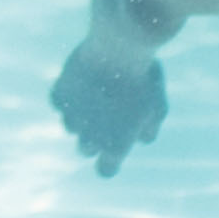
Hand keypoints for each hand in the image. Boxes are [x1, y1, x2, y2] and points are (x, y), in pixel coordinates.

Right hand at [50, 45, 167, 177]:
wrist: (119, 47)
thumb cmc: (144, 79)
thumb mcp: (158, 107)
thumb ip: (149, 128)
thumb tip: (141, 139)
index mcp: (115, 146)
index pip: (105, 170)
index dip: (109, 161)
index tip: (114, 146)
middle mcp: (90, 137)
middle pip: (85, 149)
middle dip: (94, 137)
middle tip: (107, 114)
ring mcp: (72, 115)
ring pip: (70, 126)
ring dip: (81, 116)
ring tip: (97, 92)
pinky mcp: (60, 93)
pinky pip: (60, 101)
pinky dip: (68, 93)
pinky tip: (81, 80)